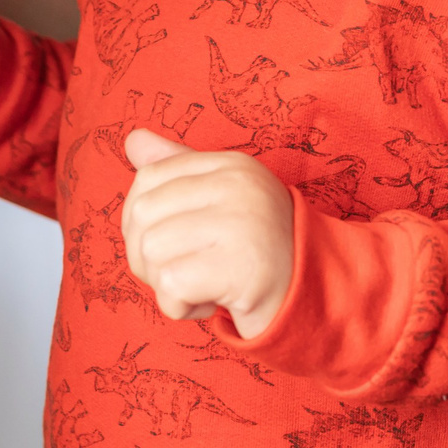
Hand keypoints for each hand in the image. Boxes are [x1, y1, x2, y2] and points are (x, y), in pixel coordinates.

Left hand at [122, 128, 295, 338]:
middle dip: (148, 257)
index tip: (175, 244)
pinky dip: (180, 307)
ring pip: (151, 252)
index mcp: (232, 165)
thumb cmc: (257, 254)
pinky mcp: (243, 267)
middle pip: (142, 215)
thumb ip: (179, 170)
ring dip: (165, 285)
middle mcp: (239, 186)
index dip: (142, 221)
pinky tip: (210, 304)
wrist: (314, 299)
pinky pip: (171, 286)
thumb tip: (133, 140)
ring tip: (202, 287)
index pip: (149, 177)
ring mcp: (242, 223)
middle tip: (184, 273)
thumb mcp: (221, 202)